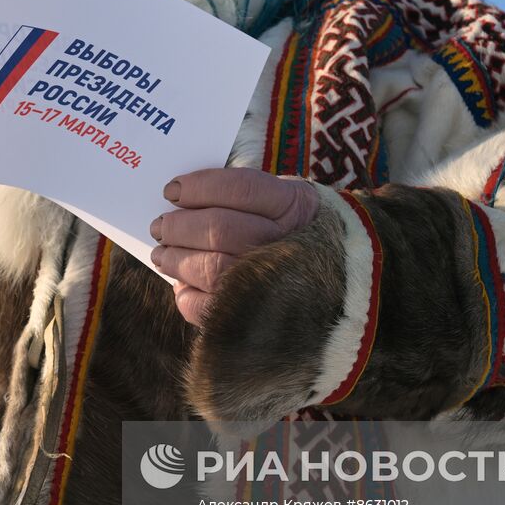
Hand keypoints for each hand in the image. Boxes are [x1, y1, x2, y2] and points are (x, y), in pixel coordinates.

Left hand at [149, 167, 318, 324]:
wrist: (345, 285)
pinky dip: (188, 298)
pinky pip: (214, 310)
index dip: (200, 187)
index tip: (171, 190)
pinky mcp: (259, 317)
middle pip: (219, 229)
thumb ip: (244, 196)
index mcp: (295, 206)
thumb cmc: (296, 233)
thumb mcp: (286, 200)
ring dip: (177, 260)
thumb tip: (181, 200)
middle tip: (160, 226)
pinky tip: (182, 287)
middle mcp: (288, 243)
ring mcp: (275, 284)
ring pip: (213, 269)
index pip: (240, 189)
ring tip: (162, 254)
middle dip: (179, 227)